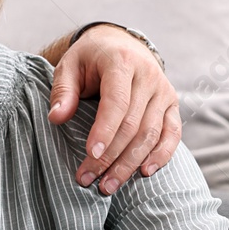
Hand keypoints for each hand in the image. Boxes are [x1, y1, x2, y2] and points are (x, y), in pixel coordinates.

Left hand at [48, 25, 180, 193]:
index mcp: (122, 63)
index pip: (116, 102)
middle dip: (111, 156)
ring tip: (109, 185)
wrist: (120, 44)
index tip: (90, 154)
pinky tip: (145, 172)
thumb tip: (56, 118)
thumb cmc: (90, 58)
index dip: (104, 131)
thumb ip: (63, 91)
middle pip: (133, 124)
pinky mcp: (172, 104)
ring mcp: (164, 91)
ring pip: (151, 134)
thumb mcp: (69, 65)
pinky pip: (172, 133)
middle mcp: (148, 76)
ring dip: (131, 163)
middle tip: (89, 179)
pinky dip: (161, 155)